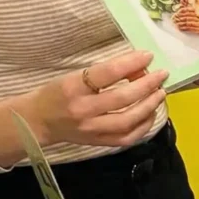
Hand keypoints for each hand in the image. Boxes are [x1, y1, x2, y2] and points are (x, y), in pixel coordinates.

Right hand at [14, 50, 168, 148]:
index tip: (147, 55)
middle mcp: (82, 110)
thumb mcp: (73, 76)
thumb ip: (103, 73)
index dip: (130, 63)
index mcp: (72, 88)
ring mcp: (91, 130)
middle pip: (122, 98)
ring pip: (128, 121)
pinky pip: (127, 138)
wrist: (37, 121)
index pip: (106, 73)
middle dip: (146, 85)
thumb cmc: (56, 93)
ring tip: (160, 93)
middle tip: (161, 75)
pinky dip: (144, 126)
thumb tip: (138, 65)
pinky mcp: (98, 143)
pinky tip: (151, 113)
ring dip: (149, 105)